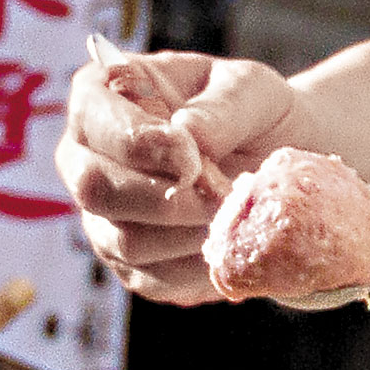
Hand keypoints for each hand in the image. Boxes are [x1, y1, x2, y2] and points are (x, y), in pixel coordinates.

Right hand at [63, 47, 300, 306]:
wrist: (282, 168)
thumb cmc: (257, 115)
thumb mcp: (253, 90)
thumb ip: (223, 107)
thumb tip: (187, 134)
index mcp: (103, 95)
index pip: (92, 119)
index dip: (135, 141)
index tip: (191, 155)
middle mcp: (87, 158)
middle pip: (93, 187)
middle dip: (163, 197)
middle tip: (222, 194)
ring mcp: (103, 217)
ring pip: (124, 240)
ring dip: (189, 232)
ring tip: (235, 212)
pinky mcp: (131, 266)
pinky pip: (154, 279)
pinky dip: (199, 266)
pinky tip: (231, 242)